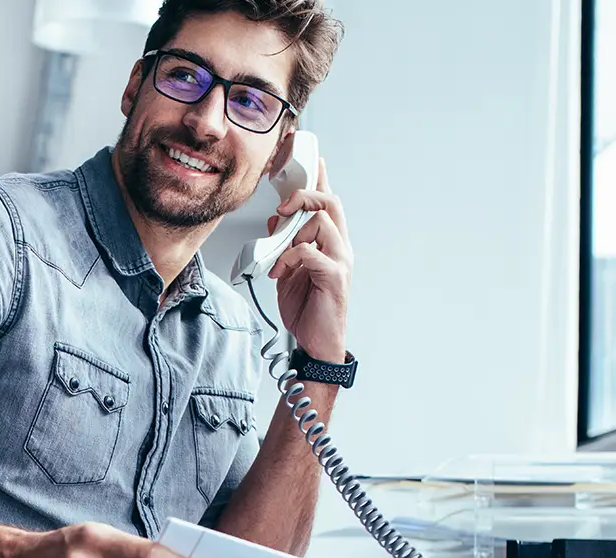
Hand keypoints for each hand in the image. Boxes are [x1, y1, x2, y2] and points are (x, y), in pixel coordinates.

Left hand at [264, 154, 353, 362]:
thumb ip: (284, 245)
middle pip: (330, 202)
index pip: (328, 201)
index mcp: (330, 242)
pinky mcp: (334, 277)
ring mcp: (341, 261)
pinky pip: (312, 252)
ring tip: (280, 257)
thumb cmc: (306, 309)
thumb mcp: (287, 270)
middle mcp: (340, 247)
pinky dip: (291, 256)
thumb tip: (274, 221)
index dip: (320, 177)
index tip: (311, 156)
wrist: (315, 344)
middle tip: (282, 207)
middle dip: (304, 196)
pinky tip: (282, 270)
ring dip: (293, 234)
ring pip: (321, 223)